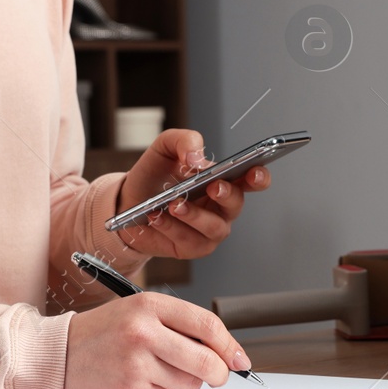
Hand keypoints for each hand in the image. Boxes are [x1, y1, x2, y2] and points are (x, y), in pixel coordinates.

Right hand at [65, 291, 249, 388]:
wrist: (57, 354)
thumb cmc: (103, 333)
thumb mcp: (138, 312)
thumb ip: (180, 326)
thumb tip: (225, 354)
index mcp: (149, 305)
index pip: (207, 325)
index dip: (230, 346)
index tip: (241, 360)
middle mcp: (143, 332)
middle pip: (206, 361)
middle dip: (218, 372)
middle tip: (215, 374)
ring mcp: (135, 363)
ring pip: (190, 383)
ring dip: (184, 382)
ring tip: (158, 370)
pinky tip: (142, 381)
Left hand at [115, 129, 271, 259]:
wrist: (128, 201)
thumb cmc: (154, 176)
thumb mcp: (165, 148)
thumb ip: (183, 141)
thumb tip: (197, 158)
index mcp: (223, 180)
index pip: (252, 180)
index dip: (259, 177)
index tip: (254, 171)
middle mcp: (221, 207)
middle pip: (236, 204)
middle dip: (226, 195)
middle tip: (213, 187)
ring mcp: (209, 230)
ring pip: (213, 228)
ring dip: (194, 215)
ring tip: (174, 204)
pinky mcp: (192, 247)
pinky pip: (187, 241)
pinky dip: (171, 228)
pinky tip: (156, 217)